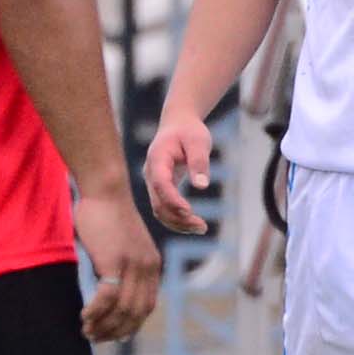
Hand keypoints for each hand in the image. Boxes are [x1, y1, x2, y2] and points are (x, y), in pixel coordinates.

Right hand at [74, 171, 160, 341]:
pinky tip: (85, 316)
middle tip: (95, 338)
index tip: (113, 336)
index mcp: (152, 265)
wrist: (105, 191)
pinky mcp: (114, 261)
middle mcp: (147, 267)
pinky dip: (95, 312)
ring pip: (121, 310)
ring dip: (103, 325)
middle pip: (136, 313)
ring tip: (87, 331)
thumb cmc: (106, 218)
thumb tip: (108, 293)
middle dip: (115, 331)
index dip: (130, 326)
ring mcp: (132, 265)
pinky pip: (107, 298)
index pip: (147, 307)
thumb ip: (120, 270)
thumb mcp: (120, 248)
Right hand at [142, 103, 214, 237]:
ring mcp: (153, 183)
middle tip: (202, 227)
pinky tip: (194, 224)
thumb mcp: (199, 141)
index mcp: (157, 159)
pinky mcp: (160, 189)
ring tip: (202, 228)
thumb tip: (201, 186)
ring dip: (178, 223)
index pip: (160, 184)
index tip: (189, 211)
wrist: (178, 125)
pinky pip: (164, 208)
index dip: (173, 200)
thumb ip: (199, 162)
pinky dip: (178, 219)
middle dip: (178, 218)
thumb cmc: (189, 131)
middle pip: (158, 203)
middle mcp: (151, 174)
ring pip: (159, 210)